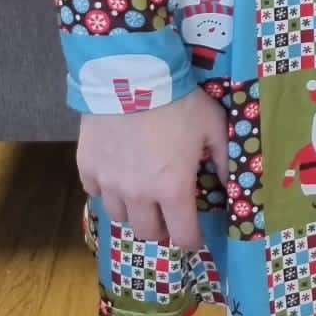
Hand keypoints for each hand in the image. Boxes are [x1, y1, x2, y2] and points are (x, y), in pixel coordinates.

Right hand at [77, 84, 229, 250]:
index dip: (191, 239)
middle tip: (167, 212)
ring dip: (132, 210)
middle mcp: (138, 195)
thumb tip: (229, 182)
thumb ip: (222, 158)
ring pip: (119, 216)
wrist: (131, 76)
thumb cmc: (178, 101)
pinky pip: (94, 191)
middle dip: (161, 227)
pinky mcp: (86, 167)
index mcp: (173, 190)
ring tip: (140, 193)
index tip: (194, 235)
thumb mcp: (213, 126)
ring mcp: (108, 183)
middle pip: (147, 233)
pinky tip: (115, 173)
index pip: (182, 236)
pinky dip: (106, 189)